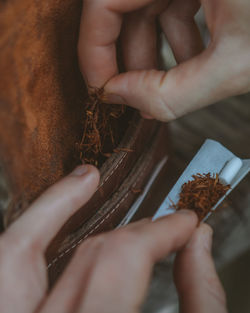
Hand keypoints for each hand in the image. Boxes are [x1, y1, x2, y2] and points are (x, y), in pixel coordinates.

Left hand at [0, 165, 226, 312]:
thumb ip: (202, 302)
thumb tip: (199, 244)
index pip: (124, 263)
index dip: (163, 232)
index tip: (186, 222)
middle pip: (93, 260)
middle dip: (139, 234)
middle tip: (165, 224)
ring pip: (16, 254)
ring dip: (55, 208)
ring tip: (86, 180)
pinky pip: (8, 270)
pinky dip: (31, 234)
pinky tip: (54, 212)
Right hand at [78, 0, 249, 120]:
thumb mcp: (238, 65)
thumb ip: (171, 93)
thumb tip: (121, 99)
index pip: (102, 2)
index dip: (94, 53)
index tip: (102, 91)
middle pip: (123, 6)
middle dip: (128, 58)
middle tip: (137, 96)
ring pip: (147, 5)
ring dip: (155, 50)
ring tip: (173, 82)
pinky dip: (177, 33)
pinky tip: (196, 57)